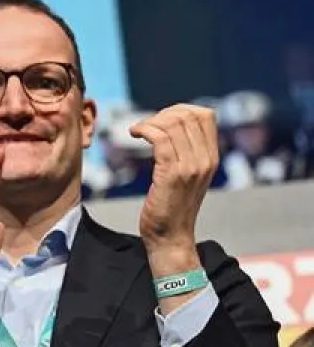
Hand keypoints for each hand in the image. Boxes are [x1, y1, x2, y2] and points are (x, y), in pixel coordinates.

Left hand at [129, 104, 218, 258]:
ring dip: (150, 121)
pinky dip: (144, 130)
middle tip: (146, 126)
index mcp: (212, 157)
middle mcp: (206, 160)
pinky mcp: (173, 174)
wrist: (170, 237)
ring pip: (174, 124)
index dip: (179, 109)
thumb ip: (187, 152)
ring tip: (138, 131)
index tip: (160, 120)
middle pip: (189, 115)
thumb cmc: (172, 206)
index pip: (205, 115)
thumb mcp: (187, 175)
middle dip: (162, 113)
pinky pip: (160, 139)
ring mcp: (191, 167)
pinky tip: (134, 134)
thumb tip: (173, 124)